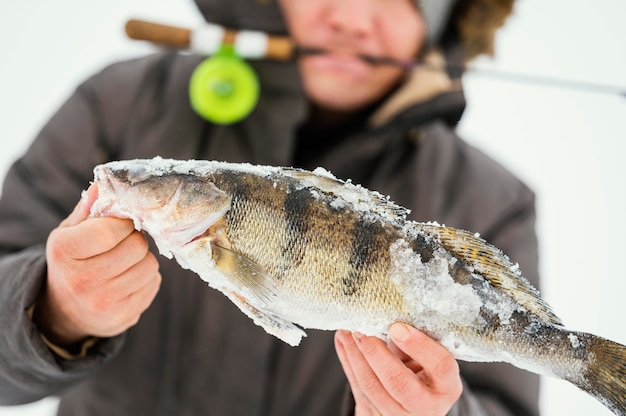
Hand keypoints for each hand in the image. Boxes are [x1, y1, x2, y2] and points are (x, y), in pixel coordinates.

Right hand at [34, 184, 160, 345]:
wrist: (66, 309)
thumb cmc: (74, 260)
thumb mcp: (70, 232)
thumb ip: (90, 208)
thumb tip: (106, 181)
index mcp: (65, 251)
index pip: (110, 230)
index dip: (124, 222)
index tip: (122, 223)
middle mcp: (81, 280)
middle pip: (136, 247)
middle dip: (135, 240)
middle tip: (125, 243)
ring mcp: (102, 303)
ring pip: (149, 266)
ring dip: (143, 259)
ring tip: (126, 262)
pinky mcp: (121, 318)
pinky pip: (153, 285)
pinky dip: (147, 278)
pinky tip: (128, 279)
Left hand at [335, 323, 461, 415]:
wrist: (417, 404)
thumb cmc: (425, 371)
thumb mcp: (428, 357)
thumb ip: (412, 340)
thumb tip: (386, 314)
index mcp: (447, 386)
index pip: (440, 366)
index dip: (419, 345)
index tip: (398, 327)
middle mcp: (427, 406)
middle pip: (398, 382)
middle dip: (376, 353)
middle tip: (363, 330)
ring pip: (372, 388)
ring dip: (356, 356)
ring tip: (348, 332)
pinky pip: (358, 390)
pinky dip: (348, 362)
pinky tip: (344, 342)